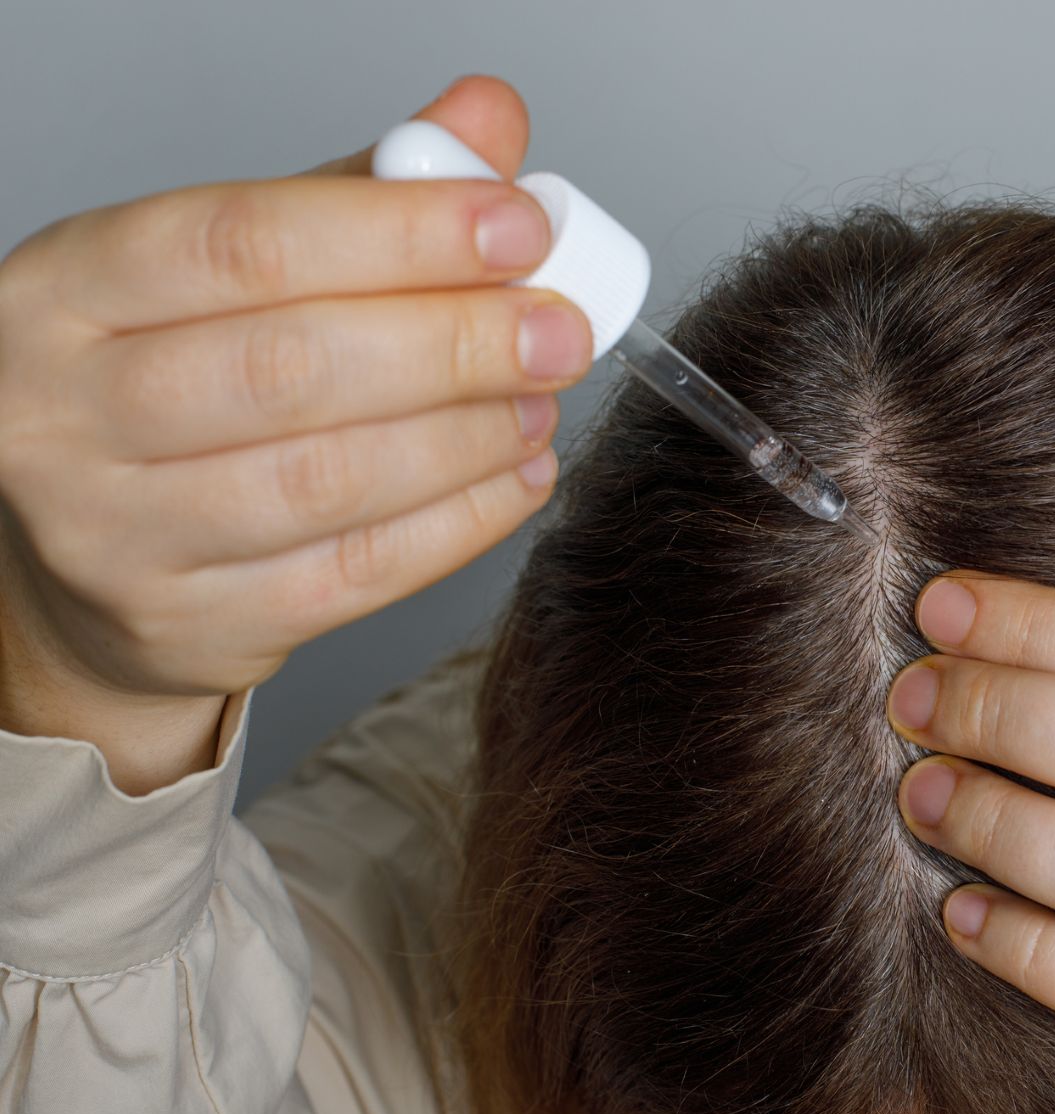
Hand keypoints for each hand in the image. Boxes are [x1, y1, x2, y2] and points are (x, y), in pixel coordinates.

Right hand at [0, 76, 588, 790]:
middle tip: (560, 331)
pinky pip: (358, 573)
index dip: (400, 234)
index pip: (242, 243)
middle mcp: (65, 413)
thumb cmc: (168, 382)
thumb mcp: (230, 270)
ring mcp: (117, 534)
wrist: (81, 558)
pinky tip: (519, 475)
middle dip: (455, 344)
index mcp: (68, 289)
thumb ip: (358, 194)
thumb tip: (486, 121)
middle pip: (290, 368)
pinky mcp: (193, 622)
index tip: (518, 229)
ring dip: (469, 436)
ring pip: (330, 480)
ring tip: (543, 401)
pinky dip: (462, 522)